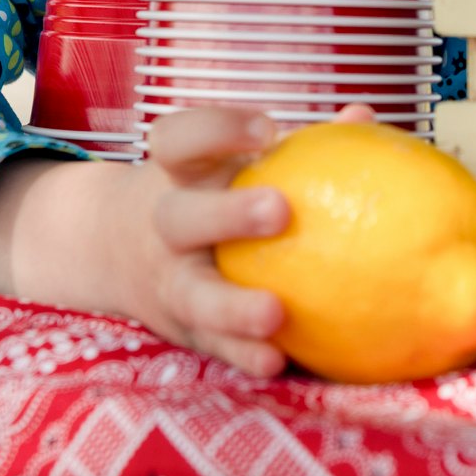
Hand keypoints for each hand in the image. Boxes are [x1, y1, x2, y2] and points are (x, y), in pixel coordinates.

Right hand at [109, 106, 290, 376]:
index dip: (219, 130)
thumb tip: (362, 115)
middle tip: (279, 210)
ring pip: (192, 294)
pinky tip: (277, 360)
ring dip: (232, 306)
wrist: (113, 248)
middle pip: (181, 217)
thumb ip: (292, 144)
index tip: (268, 131)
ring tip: (275, 312)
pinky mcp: (183, 328)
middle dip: (226, 215)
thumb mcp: (224, 161)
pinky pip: (211, 345)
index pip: (180, 139)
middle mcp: (165, 223)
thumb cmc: (203, 192)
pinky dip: (241, 354)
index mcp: (178, 173)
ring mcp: (169, 280)